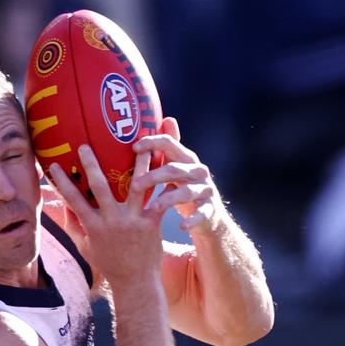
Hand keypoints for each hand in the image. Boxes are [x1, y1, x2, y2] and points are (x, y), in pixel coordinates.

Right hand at [49, 144, 165, 285]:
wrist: (135, 282)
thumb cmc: (110, 265)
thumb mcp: (87, 248)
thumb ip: (75, 227)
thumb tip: (65, 206)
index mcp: (94, 226)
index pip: (73, 200)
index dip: (62, 182)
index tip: (53, 165)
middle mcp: (112, 221)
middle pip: (99, 187)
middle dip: (91, 165)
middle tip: (84, 145)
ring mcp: (132, 221)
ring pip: (135, 185)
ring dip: (139, 163)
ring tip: (141, 143)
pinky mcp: (151, 223)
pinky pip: (159, 199)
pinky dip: (165, 184)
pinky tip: (170, 167)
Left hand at [131, 117, 221, 235]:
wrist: (210, 217)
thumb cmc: (185, 190)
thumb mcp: (177, 170)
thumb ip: (168, 150)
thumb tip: (165, 118)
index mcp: (186, 159)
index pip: (170, 144)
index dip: (153, 143)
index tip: (134, 147)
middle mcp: (198, 171)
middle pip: (175, 169)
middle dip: (154, 176)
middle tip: (135, 185)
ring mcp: (205, 190)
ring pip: (187, 191)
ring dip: (168, 199)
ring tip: (154, 208)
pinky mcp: (210, 209)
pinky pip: (201, 213)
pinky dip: (192, 219)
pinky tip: (181, 226)